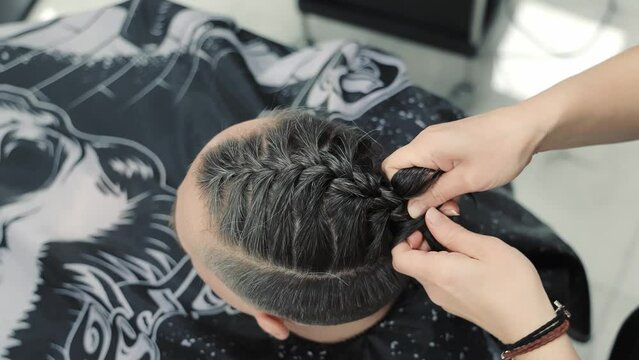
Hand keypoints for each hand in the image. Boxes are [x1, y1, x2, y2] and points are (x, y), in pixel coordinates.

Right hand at [383, 105, 547, 216]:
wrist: (528, 128)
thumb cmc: (500, 151)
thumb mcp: (467, 180)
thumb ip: (435, 195)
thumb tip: (411, 209)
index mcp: (425, 145)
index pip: (390, 167)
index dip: (395, 189)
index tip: (413, 206)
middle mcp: (426, 141)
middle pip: (404, 170)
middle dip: (418, 194)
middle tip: (441, 208)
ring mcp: (437, 141)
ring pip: (421, 171)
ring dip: (433, 190)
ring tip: (455, 203)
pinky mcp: (448, 144)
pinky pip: (434, 165)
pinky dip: (442, 181)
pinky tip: (459, 192)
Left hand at [392, 208, 555, 343]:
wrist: (528, 323)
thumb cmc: (512, 284)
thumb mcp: (485, 248)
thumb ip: (452, 232)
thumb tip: (429, 216)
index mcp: (438, 273)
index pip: (399, 258)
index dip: (404, 240)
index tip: (424, 228)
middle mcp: (434, 289)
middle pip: (412, 263)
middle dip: (423, 243)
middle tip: (449, 231)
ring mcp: (443, 299)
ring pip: (426, 271)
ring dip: (436, 254)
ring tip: (463, 245)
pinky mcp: (453, 303)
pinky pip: (439, 281)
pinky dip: (445, 267)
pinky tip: (469, 262)